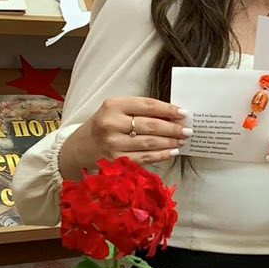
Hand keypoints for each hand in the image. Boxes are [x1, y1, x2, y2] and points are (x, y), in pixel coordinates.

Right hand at [59, 96, 191, 179]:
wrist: (81, 147)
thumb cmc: (104, 125)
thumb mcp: (116, 110)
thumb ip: (140, 110)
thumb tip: (173, 116)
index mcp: (112, 106)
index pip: (147, 106)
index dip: (168, 109)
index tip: (183, 113)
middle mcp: (111, 124)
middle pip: (151, 125)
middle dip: (173, 128)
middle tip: (187, 130)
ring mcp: (113, 144)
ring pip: (150, 143)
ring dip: (170, 142)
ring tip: (182, 140)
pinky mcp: (116, 161)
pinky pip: (145, 158)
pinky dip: (162, 155)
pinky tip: (172, 152)